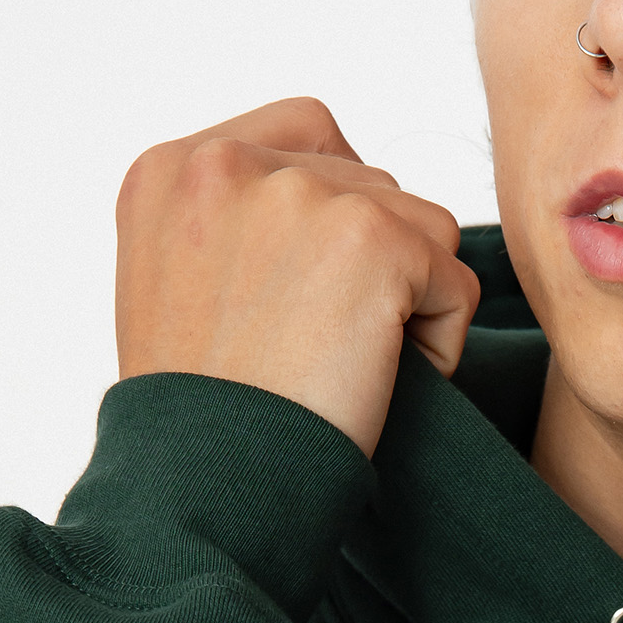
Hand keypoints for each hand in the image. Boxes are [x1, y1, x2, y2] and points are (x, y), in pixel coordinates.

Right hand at [114, 97, 479, 455]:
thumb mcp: (174, 287)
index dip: (336, 216)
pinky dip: (438, 342)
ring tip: (340, 369)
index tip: (312, 294)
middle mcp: (224, 162)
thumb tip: (327, 205)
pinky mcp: (371, 238)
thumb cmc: (197, 417)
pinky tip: (374, 383)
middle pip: (371, 182)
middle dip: (372, 268)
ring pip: (422, 226)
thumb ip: (231, 223)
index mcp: (168, 169)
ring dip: (407, 303)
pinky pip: (455, 280)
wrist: (202, 486)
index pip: (306, 136)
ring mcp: (299, 194)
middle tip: (315, 352)